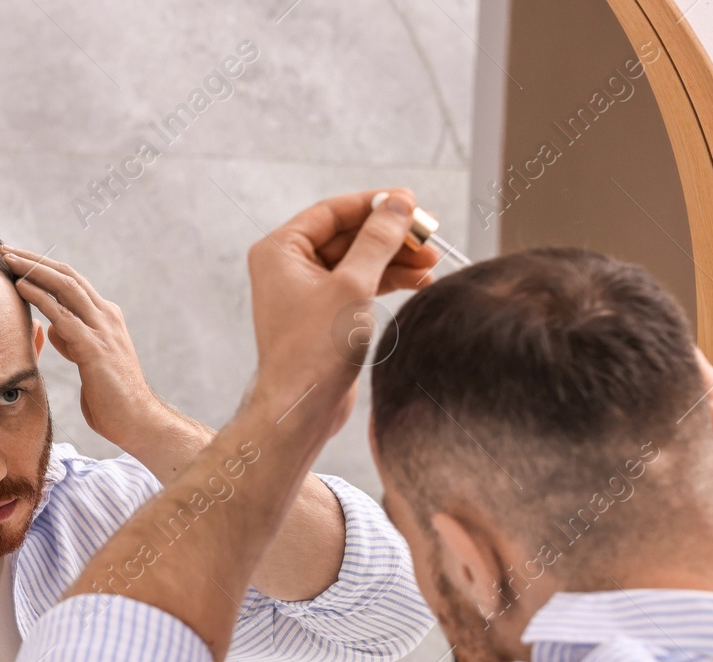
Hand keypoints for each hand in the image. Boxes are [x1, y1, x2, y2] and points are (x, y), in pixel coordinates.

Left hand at [0, 248, 160, 444]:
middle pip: (67, 276)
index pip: (72, 282)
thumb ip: (73, 342)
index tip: (18, 260)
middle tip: (6, 250)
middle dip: (35, 260)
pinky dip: (40, 298)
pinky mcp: (94, 347)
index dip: (44, 268)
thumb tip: (53, 327)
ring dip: (34, 270)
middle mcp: (106, 316)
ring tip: (8, 259)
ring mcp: (102, 330)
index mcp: (106, 318)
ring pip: (65, 287)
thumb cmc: (111, 397)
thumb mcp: (88, 362)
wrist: (137, 420)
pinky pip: (63, 315)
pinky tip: (21, 287)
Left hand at [246, 188, 434, 429]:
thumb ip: (378, 240)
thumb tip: (399, 204)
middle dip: (390, 236)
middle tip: (429, 236)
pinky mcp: (324, 315)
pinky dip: (387, 281)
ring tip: (431, 262)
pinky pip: (358, 285)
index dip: (375, 205)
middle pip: (348, 235)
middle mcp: (288, 267)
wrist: (302, 408)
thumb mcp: (352, 285)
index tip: (412, 202)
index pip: (333, 212)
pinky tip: (418, 281)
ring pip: (357, 261)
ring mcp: (306, 292)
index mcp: (280, 251)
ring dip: (394, 259)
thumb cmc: (314, 351)